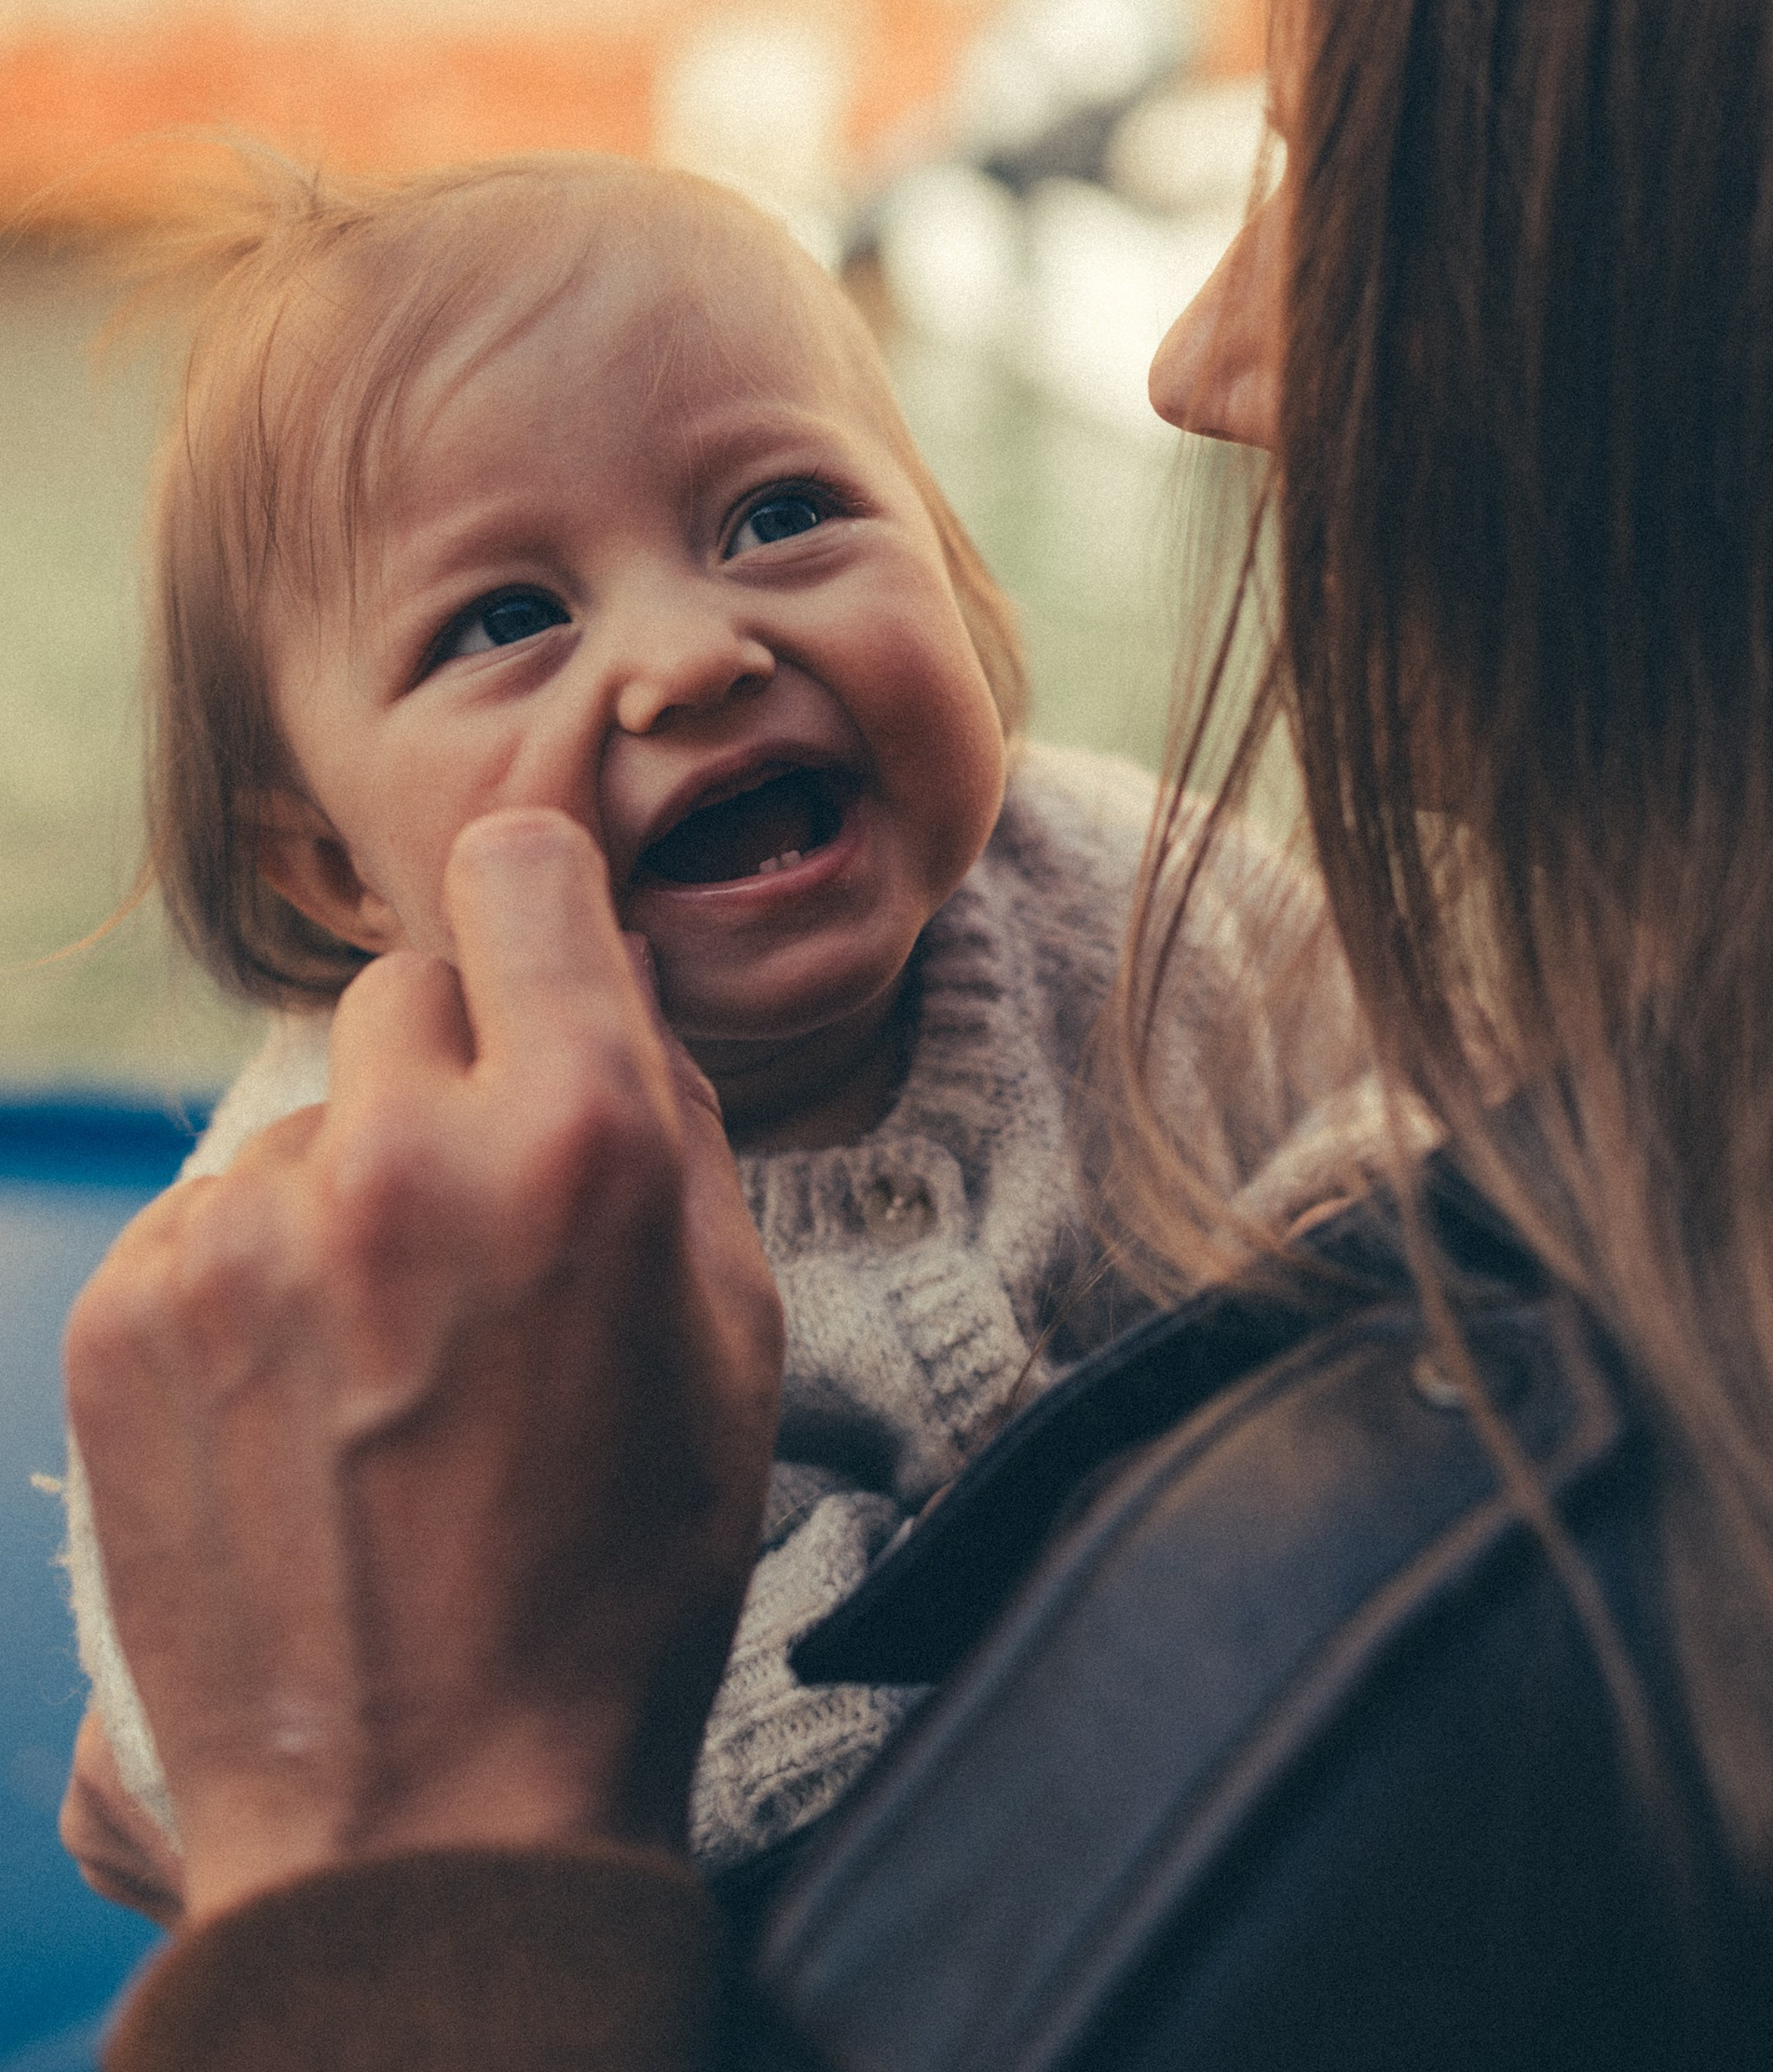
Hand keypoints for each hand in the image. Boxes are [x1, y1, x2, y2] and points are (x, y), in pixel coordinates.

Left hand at [63, 813, 783, 1924]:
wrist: (424, 1814)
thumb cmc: (620, 1578)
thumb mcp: (732, 1330)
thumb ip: (670, 1122)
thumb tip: (605, 987)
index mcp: (579, 1135)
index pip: (517, 869)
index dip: (534, 915)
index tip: (537, 977)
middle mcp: (399, 1153)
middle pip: (406, 992)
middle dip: (448, 1078)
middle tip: (473, 1230)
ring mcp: (245, 1235)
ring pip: (304, 1119)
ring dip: (344, 1193)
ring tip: (382, 1368)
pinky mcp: (130, 1317)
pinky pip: (206, 1219)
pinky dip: (250, 1284)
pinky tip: (299, 1413)